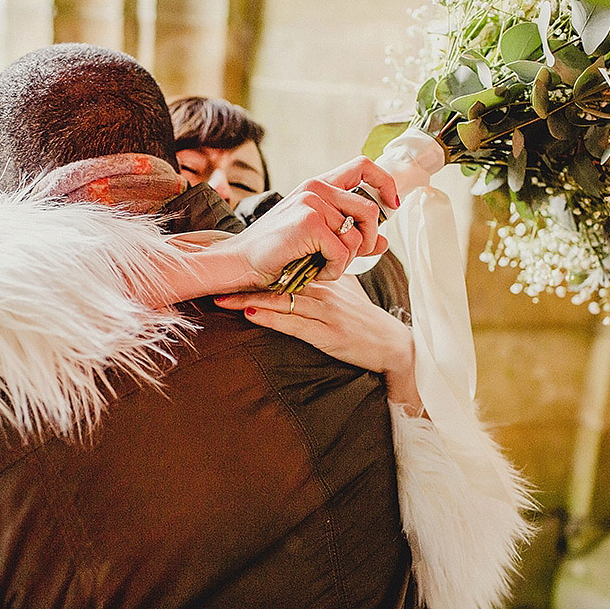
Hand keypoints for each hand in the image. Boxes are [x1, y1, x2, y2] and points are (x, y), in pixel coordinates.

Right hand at [211, 157, 399, 290]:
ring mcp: (312, 203)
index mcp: (319, 185)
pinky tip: (314, 272)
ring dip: (346, 261)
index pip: (363, 166)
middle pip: (369, 211)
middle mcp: (316, 188)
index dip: (384, 183)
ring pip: (357, 236)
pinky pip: (342, 252)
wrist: (240, 263)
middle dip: (367, 241)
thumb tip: (384, 240)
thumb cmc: (276, 253)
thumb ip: (352, 238)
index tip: (392, 205)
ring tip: (323, 267)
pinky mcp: (309, 222)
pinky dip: (333, 270)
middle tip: (347, 258)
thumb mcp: (319, 242)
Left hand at [214, 275, 423, 414]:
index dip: (260, 266)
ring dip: (249, 299)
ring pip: (282, 300)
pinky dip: (270, 318)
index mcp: (327, 278)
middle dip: (245, 281)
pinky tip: (250, 314)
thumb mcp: (349, 289)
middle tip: (215, 280)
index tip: (233, 264)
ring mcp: (326, 313)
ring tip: (222, 299)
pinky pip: (293, 324)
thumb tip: (306, 262)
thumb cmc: (366, 318)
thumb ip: (326, 275)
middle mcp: (325, 291)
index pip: (288, 266)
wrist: (394, 346)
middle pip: (279, 280)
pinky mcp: (328, 335)